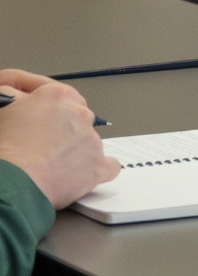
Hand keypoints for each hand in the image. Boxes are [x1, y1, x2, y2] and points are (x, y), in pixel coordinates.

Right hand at [0, 75, 118, 208]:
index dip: (42, 105)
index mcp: (57, 96)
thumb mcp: (2, 108)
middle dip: (58, 126)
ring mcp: (91, 141)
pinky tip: (81, 173)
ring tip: (48, 161)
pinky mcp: (96, 167)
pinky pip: (108, 166)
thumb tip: (21, 96)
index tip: (35, 111)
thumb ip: (13, 94)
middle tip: (38, 140)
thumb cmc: (2, 148)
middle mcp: (80, 114)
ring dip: (72, 148)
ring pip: (87, 140)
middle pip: (74, 116)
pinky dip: (95, 169)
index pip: (56, 93)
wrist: (8, 182)